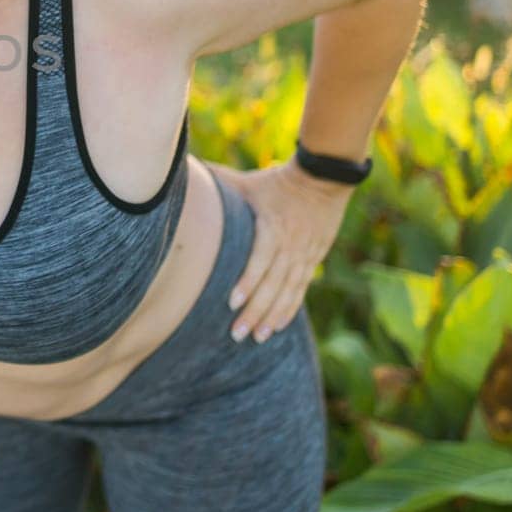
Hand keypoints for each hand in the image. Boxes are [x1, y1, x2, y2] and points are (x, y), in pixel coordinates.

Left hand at [208, 158, 355, 343]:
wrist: (325, 178)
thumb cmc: (277, 180)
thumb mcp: (248, 182)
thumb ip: (219, 183)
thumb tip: (186, 174)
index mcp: (273, 227)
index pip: (261, 260)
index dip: (248, 281)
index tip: (232, 302)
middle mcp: (291, 245)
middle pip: (273, 283)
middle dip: (255, 311)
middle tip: (238, 333)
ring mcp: (305, 255)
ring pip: (288, 291)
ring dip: (272, 316)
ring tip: (257, 336)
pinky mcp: (313, 259)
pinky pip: (300, 289)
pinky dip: (290, 308)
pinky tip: (278, 326)